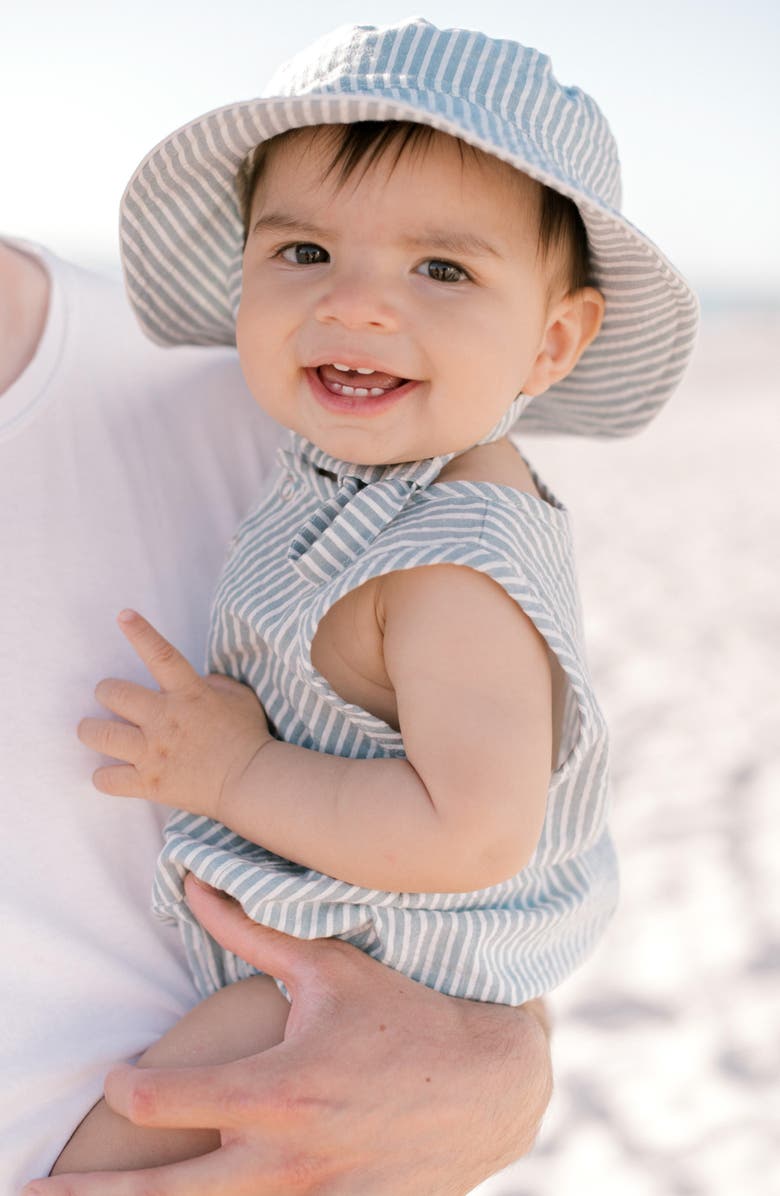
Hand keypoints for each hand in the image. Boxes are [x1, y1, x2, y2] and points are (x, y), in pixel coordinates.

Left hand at [25, 878, 551, 1195]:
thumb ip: (251, 933)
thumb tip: (194, 881)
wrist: (489, 1086)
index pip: (164, 1101)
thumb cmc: (405, 1015)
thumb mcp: (328, 968)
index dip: (127, 1088)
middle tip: (37, 1194)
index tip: (122, 1075)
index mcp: (278, 1090)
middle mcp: (286, 1158)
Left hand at [77, 610, 269, 817]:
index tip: (124, 615)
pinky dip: (105, 776)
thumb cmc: (248, 736)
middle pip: (113, 694)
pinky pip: (107, 779)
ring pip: (100, 734)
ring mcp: (153, 753)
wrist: (251, 782)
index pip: (162, 655)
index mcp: (188, 694)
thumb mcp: (239, 697)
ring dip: (92, 729)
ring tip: (95, 729)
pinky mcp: (149, 783)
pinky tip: (111, 771)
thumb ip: (215, 682)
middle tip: (110, 698)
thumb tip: (198, 679)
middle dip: (105, 692)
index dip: (141, 633)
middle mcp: (165, 719)